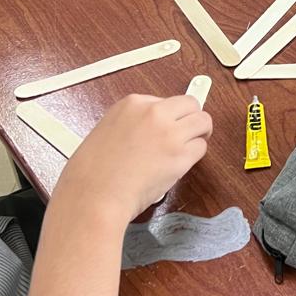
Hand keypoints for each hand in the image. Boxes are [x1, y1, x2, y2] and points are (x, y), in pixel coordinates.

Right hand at [56, 94, 211, 223]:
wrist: (94, 194)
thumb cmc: (92, 172)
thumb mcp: (108, 129)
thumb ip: (133, 122)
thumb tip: (153, 128)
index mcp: (132, 103)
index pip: (165, 101)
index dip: (169, 116)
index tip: (168, 126)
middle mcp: (154, 113)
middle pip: (190, 104)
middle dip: (191, 118)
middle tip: (188, 133)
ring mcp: (169, 133)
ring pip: (203, 122)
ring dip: (199, 134)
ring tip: (188, 147)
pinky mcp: (181, 155)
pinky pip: (200, 147)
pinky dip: (194, 156)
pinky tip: (180, 164)